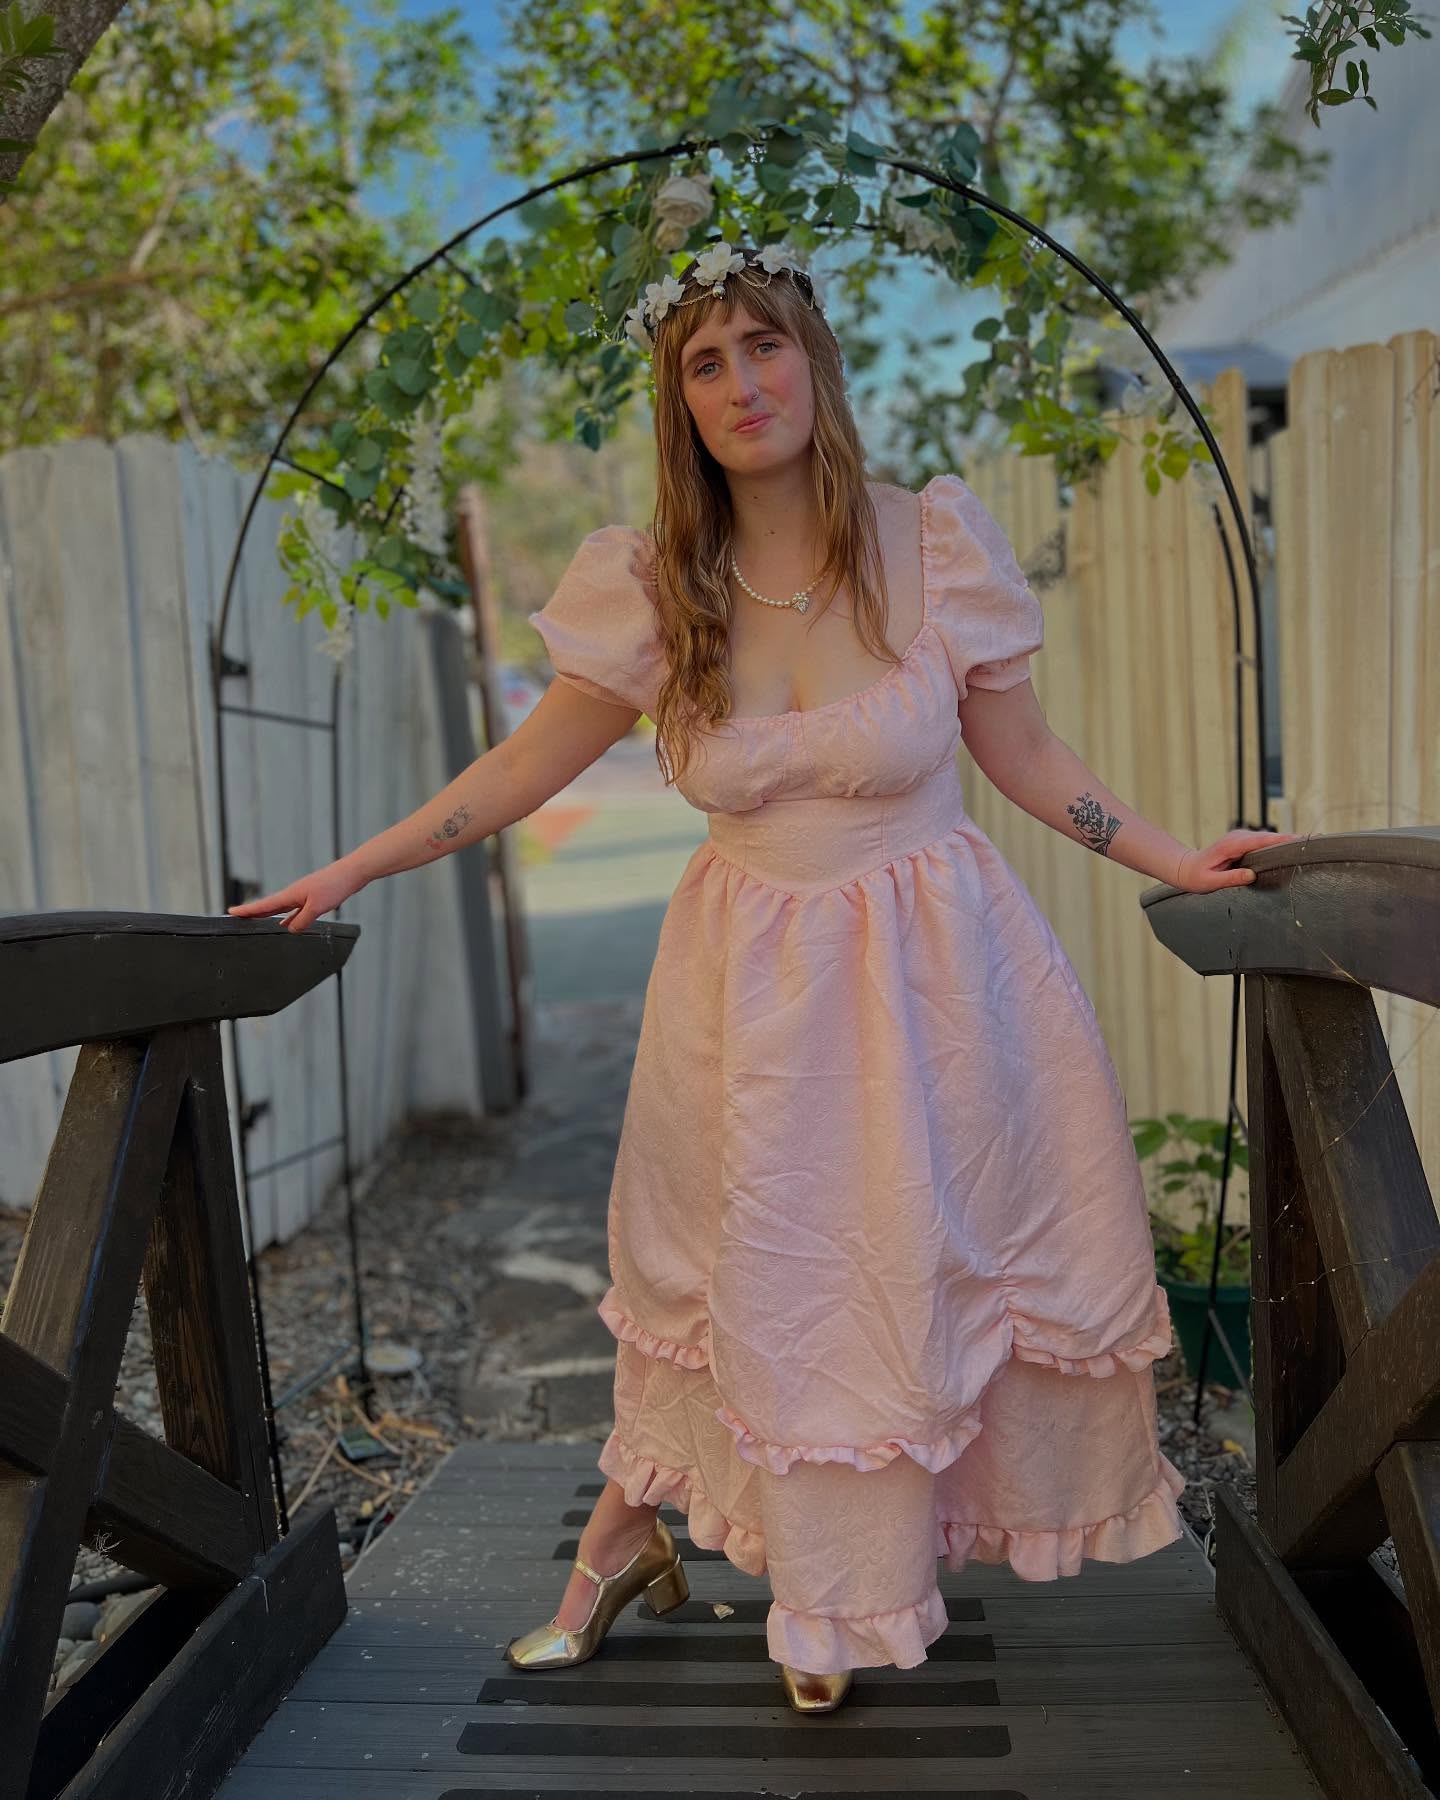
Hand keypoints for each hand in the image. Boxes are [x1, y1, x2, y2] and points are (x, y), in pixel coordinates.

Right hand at [225, 858, 365, 932]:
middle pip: (268, 906)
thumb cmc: (334, 885)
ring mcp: (303, 896)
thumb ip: (302, 921)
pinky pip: (295, 912)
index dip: (247, 910)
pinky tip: (287, 925)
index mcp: (291, 895)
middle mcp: (294, 895)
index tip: (231, 912)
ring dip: (269, 916)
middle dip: (253, 912)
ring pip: (281, 909)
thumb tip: (290, 930)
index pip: (264, 905)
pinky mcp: (313, 899)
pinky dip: (289, 919)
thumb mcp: (317, 907)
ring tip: (256, 924)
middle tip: (237, 917)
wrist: (352, 873)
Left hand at [1174, 829, 1305, 893]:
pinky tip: (1295, 847)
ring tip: (1312, 843)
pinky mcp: (1245, 842)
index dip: (1281, 840)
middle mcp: (1239, 837)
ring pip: (1270, 838)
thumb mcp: (1210, 882)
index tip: (1300, 839)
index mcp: (1232, 845)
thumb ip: (1231, 878)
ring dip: (1289, 840)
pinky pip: (1265, 841)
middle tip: (1317, 840)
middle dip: (1292, 839)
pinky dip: (1280, 843)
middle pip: (1271, 837)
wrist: (1186, 867)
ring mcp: (1243, 838)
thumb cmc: (1196, 876)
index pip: (1261, 840)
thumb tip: (1251, 875)